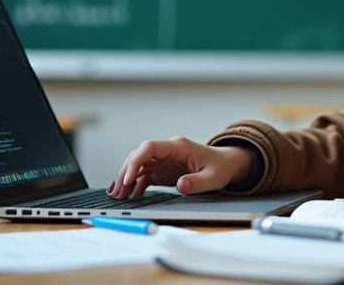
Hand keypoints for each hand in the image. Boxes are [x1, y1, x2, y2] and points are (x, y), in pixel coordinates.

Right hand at [108, 137, 252, 198]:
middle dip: (125, 173)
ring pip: (138, 166)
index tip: (127, 179)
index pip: (149, 147)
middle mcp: (167, 151)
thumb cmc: (221, 167)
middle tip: (117, 193)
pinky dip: (134, 184)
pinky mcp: (163, 170)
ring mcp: (163, 160)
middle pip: (139, 156)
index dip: (136, 161)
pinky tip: (129, 195)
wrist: (227, 165)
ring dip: (126, 179)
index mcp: (177, 146)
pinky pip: (144, 175)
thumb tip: (181, 185)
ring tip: (117, 196)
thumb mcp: (213, 177)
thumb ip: (197, 182)